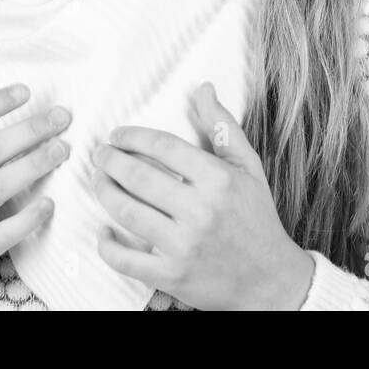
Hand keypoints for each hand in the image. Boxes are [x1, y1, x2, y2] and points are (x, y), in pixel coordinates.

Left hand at [90, 81, 314, 310]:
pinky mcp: (172, 276)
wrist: (271, 279)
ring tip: (97, 181)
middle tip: (99, 155)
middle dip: (110, 161)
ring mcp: (184, 246)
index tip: (117, 135)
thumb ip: (223, 127)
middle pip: (138, 176)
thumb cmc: (257, 218)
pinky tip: (103, 230)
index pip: (163, 146)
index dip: (133, 136)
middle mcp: (200, 211)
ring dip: (104, 192)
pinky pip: (126, 259)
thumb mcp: (248, 167)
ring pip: (127, 212)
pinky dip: (107, 245)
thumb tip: (203, 89)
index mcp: (218, 180)